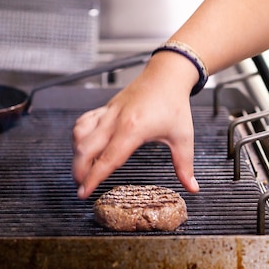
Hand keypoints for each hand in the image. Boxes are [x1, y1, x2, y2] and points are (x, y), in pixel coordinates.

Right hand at [71, 53, 200, 198]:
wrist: (167, 75)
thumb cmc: (174, 104)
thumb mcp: (183, 137)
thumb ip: (185, 165)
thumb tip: (192, 188)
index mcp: (133, 129)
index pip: (108, 159)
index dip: (93, 178)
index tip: (84, 192)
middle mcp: (115, 121)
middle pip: (86, 149)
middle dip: (79, 171)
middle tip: (80, 188)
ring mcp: (107, 113)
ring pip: (79, 134)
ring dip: (76, 154)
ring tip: (80, 170)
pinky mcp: (104, 108)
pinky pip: (83, 122)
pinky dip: (78, 136)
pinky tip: (82, 147)